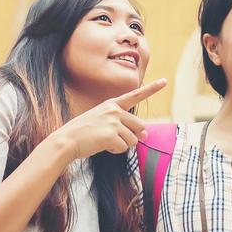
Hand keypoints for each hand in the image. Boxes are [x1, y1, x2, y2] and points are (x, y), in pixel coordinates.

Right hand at [51, 79, 167, 160]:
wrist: (67, 140)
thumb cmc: (85, 132)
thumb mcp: (104, 122)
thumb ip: (126, 125)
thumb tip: (147, 134)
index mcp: (112, 104)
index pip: (135, 95)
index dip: (151, 88)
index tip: (164, 81)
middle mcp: (114, 110)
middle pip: (139, 127)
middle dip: (131, 136)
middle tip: (112, 137)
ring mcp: (113, 122)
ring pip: (133, 140)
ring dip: (121, 144)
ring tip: (104, 140)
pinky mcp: (111, 135)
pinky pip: (123, 148)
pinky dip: (114, 150)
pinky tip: (102, 145)